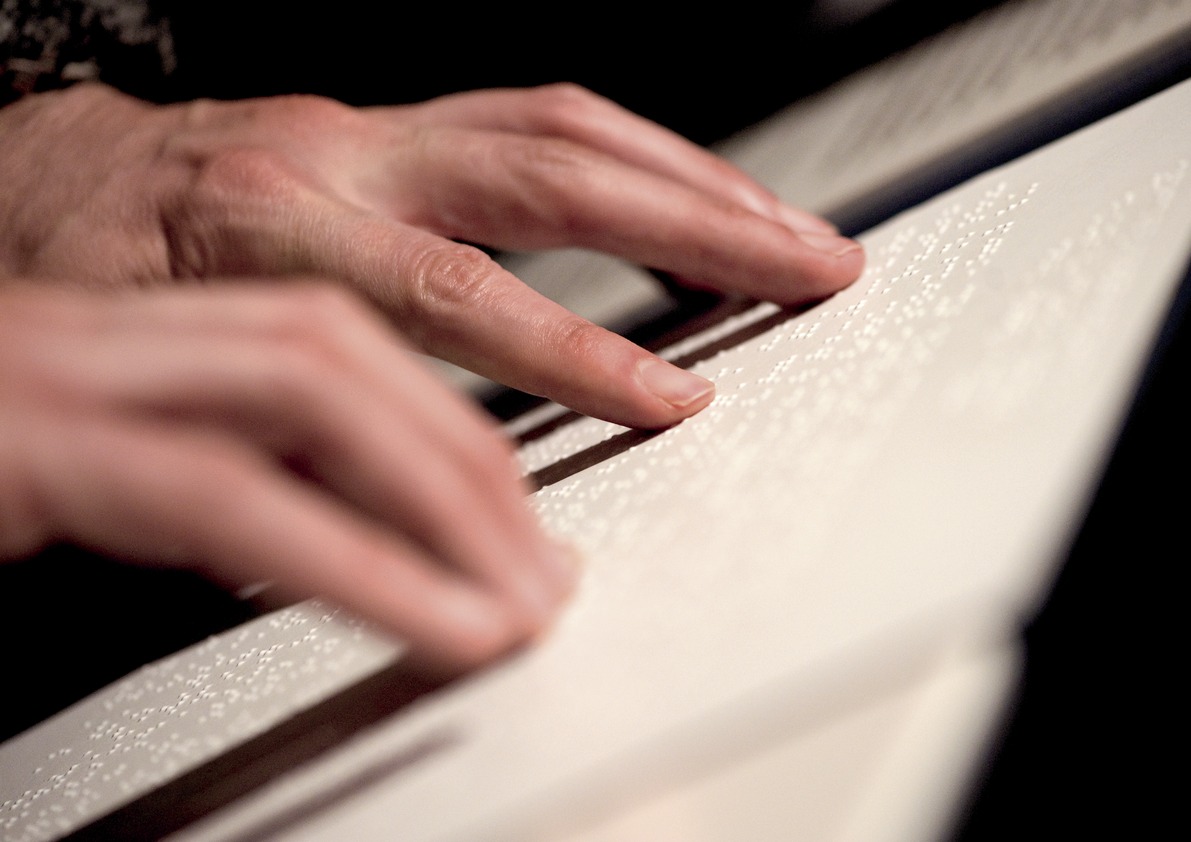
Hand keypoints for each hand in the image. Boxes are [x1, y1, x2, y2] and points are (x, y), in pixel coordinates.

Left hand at [0, 82, 862, 427]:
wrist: (41, 178)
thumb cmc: (83, 276)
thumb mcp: (166, 375)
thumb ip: (284, 442)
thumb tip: (394, 526)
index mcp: (269, 223)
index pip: (455, 292)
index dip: (575, 349)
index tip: (674, 396)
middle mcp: (339, 152)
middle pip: (551, 173)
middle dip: (700, 222)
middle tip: (809, 263)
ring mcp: (375, 124)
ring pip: (565, 125)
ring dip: (694, 178)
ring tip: (787, 230)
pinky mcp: (397, 122)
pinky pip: (541, 119)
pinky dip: (637, 160)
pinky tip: (691, 200)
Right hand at [0, 282, 575, 667]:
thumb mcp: (114, 471)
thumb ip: (226, 478)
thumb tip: (353, 534)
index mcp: (147, 326)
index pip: (338, 345)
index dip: (450, 431)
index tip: (525, 526)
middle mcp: (114, 326)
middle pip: (344, 351)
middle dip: (468, 465)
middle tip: (543, 576)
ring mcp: (62, 373)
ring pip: (301, 395)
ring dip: (432, 506)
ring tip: (512, 607)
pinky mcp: (21, 446)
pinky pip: (221, 493)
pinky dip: (351, 562)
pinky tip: (433, 623)